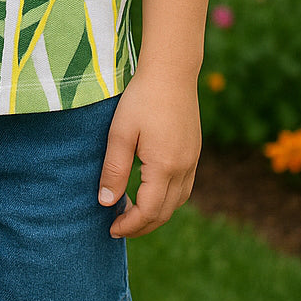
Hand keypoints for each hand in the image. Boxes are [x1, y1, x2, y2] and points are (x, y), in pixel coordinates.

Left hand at [97, 71, 200, 238]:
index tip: (111, 229)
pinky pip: (184, 187)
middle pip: (165, 212)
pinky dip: (168, 198)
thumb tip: (106, 203)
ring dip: (156, 214)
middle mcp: (184, 168)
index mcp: (165, 166)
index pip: (149, 211)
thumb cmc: (142, 98)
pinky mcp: (194, 151)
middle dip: (142, 225)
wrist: (172, 72)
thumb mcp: (120, 133)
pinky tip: (150, 192)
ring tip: (132, 213)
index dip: (130, 225)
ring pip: (178, 201)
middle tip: (118, 227)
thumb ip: (113, 170)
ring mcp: (193, 160)